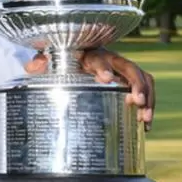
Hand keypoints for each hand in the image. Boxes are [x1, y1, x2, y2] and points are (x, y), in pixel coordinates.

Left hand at [24, 48, 155, 130]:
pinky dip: (149, 106)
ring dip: (148, 97)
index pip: (99, 59)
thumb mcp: (49, 61)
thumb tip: (32, 66)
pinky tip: (145, 126)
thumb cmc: (62, 61)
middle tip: (137, 102)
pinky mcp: (130, 82)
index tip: (106, 79)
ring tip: (145, 119)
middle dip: (136, 84)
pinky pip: (146, 89)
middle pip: (129, 68)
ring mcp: (122, 70)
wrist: (74, 57)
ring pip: (143, 77)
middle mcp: (111, 59)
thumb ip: (41, 62)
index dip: (103, 68)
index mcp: (90, 55)